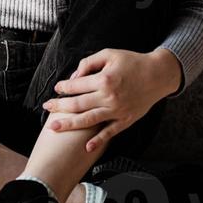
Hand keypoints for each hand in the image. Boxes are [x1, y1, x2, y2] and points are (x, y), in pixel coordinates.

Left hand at [41, 48, 166, 153]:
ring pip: (88, 120)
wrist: (157, 75)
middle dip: (59, 106)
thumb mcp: (109, 54)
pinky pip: (109, 133)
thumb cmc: (132, 62)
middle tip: (46, 107)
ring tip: (54, 127)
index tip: (57, 88)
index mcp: (104, 79)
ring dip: (69, 124)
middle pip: (78, 104)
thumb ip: (90, 63)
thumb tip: (75, 76)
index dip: (64, 87)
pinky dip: (98, 141)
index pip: (77, 85)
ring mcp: (117, 111)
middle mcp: (109, 97)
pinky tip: (86, 147)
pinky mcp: (125, 120)